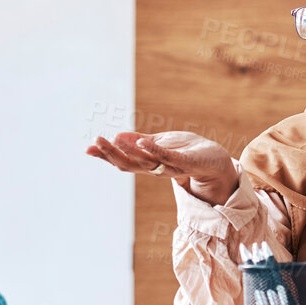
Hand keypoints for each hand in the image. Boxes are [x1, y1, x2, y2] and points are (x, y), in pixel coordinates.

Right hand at [86, 131, 239, 205]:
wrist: (217, 161)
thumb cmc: (189, 151)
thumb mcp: (162, 143)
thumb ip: (142, 142)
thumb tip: (118, 136)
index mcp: (149, 163)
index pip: (124, 160)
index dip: (106, 155)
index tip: (87, 149)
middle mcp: (156, 168)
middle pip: (129, 164)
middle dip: (110, 154)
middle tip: (94, 143)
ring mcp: (171, 167)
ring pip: (145, 162)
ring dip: (128, 151)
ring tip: (111, 140)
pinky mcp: (186, 163)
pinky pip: (168, 158)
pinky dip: (155, 151)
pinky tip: (143, 142)